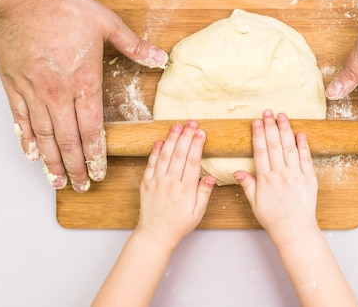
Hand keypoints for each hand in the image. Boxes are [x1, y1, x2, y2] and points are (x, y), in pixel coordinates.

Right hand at [0, 0, 167, 191]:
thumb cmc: (62, 7)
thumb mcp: (107, 24)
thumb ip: (134, 46)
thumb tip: (159, 56)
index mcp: (84, 83)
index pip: (92, 129)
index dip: (96, 154)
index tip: (98, 172)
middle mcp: (58, 94)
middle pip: (68, 140)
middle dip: (76, 167)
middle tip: (80, 187)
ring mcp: (34, 91)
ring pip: (43, 136)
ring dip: (52, 161)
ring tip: (57, 180)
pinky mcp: (14, 84)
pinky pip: (20, 119)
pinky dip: (26, 139)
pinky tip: (31, 153)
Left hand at [136, 120, 215, 248]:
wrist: (155, 234)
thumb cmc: (179, 224)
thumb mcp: (198, 212)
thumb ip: (204, 193)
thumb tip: (211, 177)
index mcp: (185, 189)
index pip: (193, 162)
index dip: (197, 145)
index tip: (201, 133)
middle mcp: (170, 183)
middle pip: (179, 154)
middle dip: (186, 136)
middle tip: (192, 123)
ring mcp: (157, 182)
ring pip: (165, 155)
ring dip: (172, 139)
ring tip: (177, 126)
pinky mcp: (146, 183)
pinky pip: (151, 164)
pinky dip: (155, 151)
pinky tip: (159, 140)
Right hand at [235, 110, 318, 244]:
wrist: (294, 230)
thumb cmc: (273, 218)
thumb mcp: (254, 202)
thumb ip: (247, 184)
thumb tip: (237, 171)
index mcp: (265, 179)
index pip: (261, 152)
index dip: (258, 135)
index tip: (257, 122)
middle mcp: (280, 174)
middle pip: (274, 145)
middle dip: (270, 126)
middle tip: (268, 112)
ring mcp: (295, 175)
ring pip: (289, 148)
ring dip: (285, 130)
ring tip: (282, 116)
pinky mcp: (309, 178)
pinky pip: (306, 159)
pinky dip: (303, 145)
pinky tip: (300, 133)